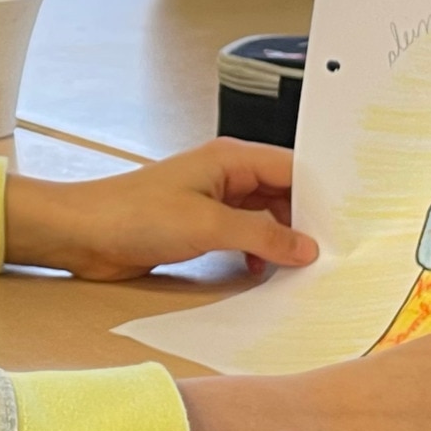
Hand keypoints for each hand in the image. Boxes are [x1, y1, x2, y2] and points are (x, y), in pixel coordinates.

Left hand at [3, 139, 317, 280]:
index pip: (293, 169)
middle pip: (282, 195)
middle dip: (304, 223)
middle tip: (331, 253)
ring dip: (278, 242)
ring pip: (263, 218)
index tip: (349, 223)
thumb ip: (261, 234)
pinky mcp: (198, 227)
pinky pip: (241, 237)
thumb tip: (307, 246)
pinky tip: (259, 271)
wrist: (81, 234)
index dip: (322, 195)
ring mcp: (212, 202)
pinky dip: (254, 253)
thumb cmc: (132, 214)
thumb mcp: (207, 225)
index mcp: (230, 159)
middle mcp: (225, 175)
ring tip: (300, 268)